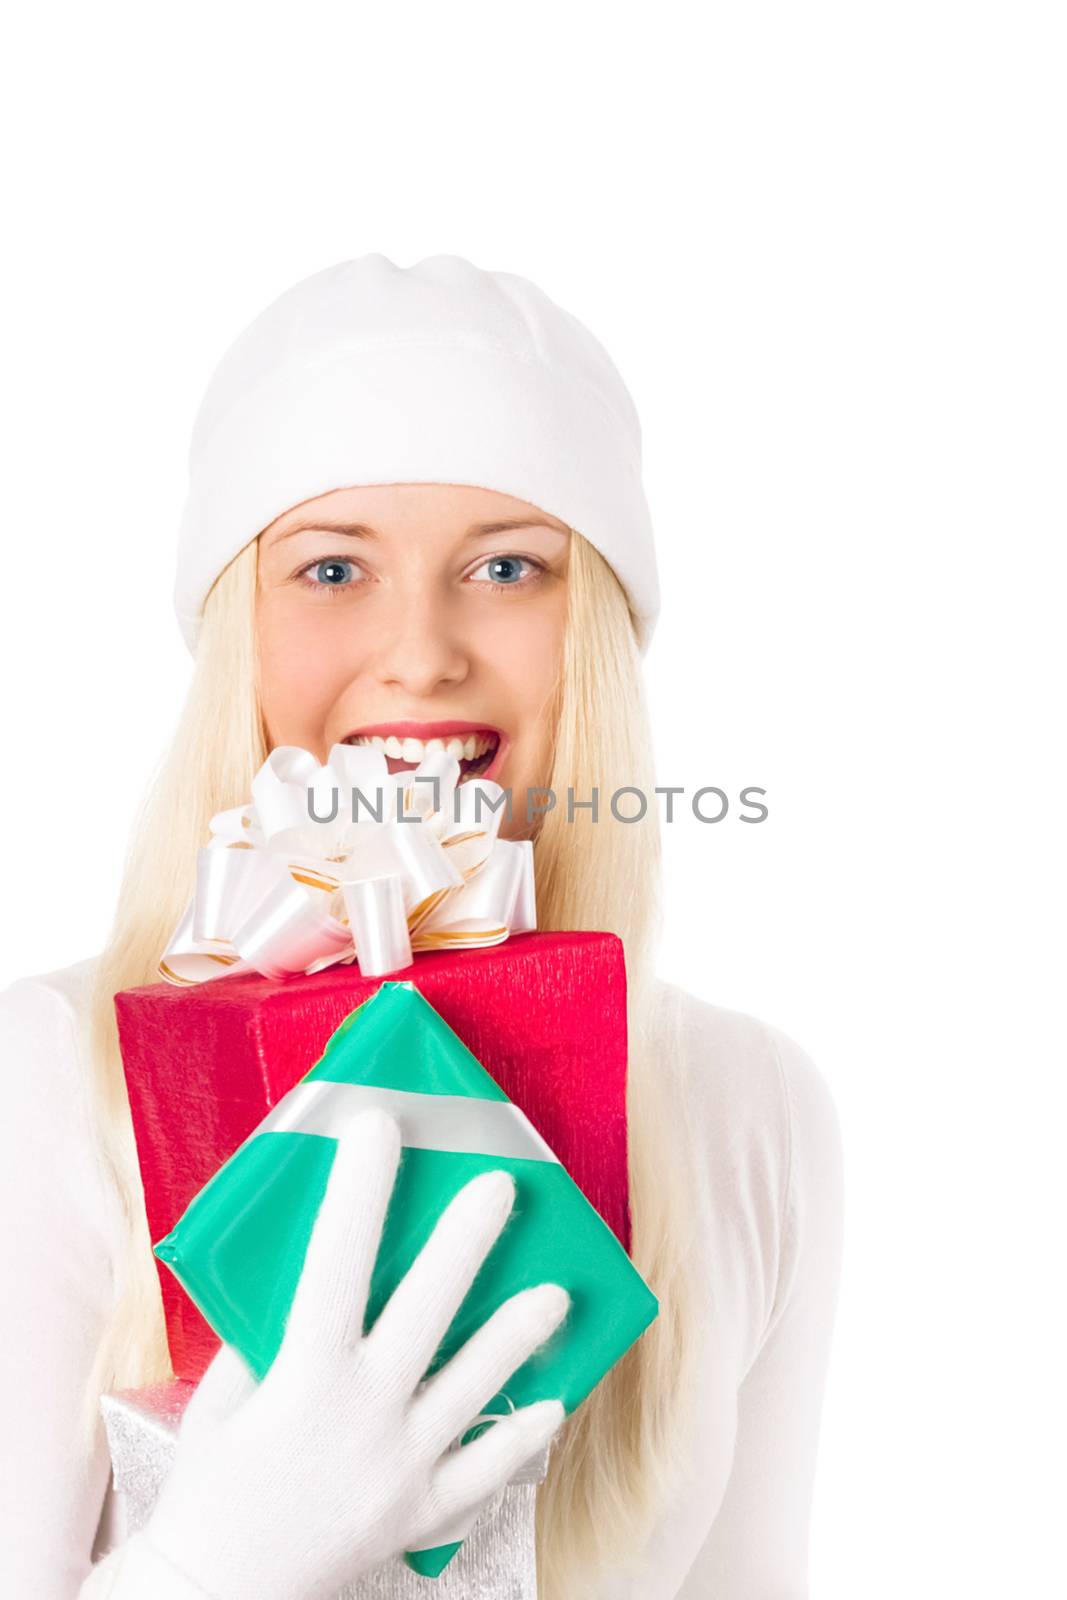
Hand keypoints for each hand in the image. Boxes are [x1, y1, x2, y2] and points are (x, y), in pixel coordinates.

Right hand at [135, 1108, 568, 1599]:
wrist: (222, 1590)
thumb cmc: (215, 1484)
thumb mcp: (224, 1398)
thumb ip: (267, 1338)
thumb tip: (308, 1270)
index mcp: (304, 1374)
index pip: (336, 1262)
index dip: (360, 1190)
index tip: (379, 1125)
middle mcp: (363, 1413)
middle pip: (426, 1310)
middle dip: (465, 1243)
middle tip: (501, 1186)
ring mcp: (400, 1465)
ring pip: (474, 1387)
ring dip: (517, 1335)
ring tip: (557, 1294)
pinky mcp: (422, 1512)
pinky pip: (483, 1471)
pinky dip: (517, 1438)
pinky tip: (551, 1404)